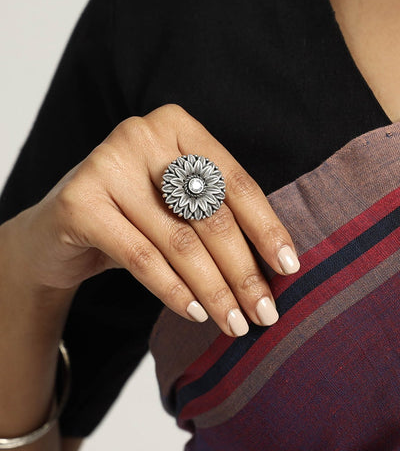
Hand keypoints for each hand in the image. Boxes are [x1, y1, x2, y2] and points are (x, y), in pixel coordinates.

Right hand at [12, 104, 299, 336]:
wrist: (56, 234)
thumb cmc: (138, 218)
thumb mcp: (181, 205)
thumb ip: (223, 216)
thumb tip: (283, 267)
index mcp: (179, 127)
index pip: (236, 184)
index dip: (267, 229)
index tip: (291, 269)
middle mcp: (142, 135)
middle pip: (211, 215)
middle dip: (244, 271)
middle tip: (266, 313)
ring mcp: (106, 164)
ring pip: (179, 242)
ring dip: (215, 291)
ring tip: (236, 323)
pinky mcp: (78, 202)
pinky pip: (141, 257)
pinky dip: (174, 291)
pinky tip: (197, 314)